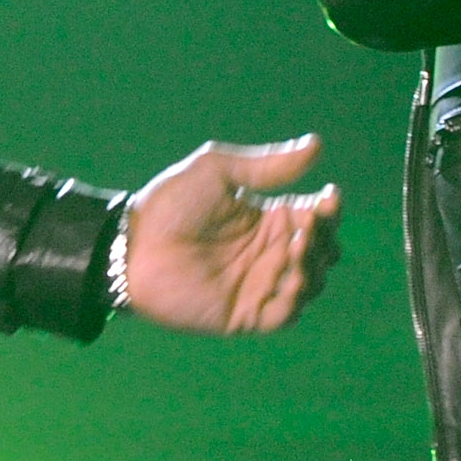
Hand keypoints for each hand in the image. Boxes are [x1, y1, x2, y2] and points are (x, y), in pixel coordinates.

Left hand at [118, 135, 340, 334]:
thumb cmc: (168, 205)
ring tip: (294, 248)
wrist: (130, 247)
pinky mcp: (245, 315)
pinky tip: (286, 276)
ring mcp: (259, 285)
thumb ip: (265, 165)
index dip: (330, 210)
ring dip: (313, 266)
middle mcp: (269, 252)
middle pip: (323, 251)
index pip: (317, 217)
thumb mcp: (217, 171)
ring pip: (311, 283)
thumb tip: (317, 145)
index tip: (327, 198)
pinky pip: (286, 315)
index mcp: (268, 218)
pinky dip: (295, 299)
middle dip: (324, 239)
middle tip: (306, 225)